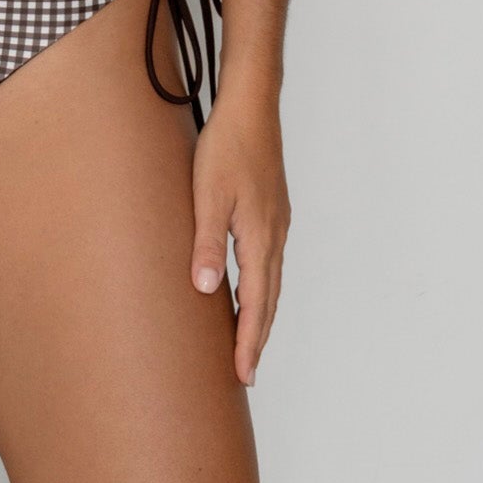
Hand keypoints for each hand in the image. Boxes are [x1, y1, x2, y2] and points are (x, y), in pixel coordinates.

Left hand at [187, 82, 290, 387]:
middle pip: (269, 300)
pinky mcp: (272, 211)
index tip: (243, 375)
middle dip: (258, 337)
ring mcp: (277, 223)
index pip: (256, 304)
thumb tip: (205, 290)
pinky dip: (261, 286)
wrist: (252, 107)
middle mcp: (275, 236)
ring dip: (261, 313)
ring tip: (247, 339)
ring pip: (271, 281)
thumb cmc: (228, 146)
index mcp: (260, 238)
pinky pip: (269, 262)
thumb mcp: (208, 194)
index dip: (248, 341)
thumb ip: (207, 242)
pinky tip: (249, 287)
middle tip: (247, 372)